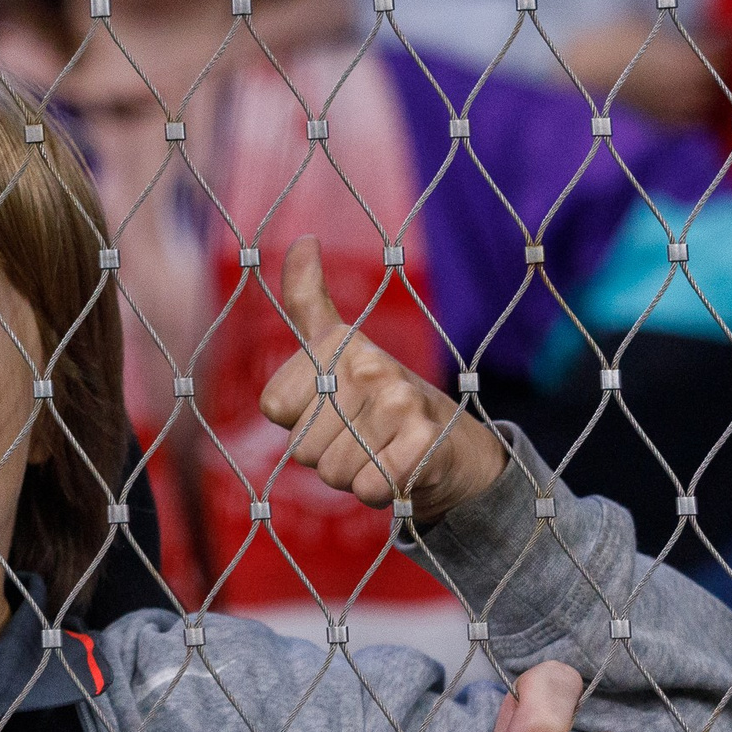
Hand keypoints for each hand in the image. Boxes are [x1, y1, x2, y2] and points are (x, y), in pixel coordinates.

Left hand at [258, 235, 507, 522]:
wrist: (456, 447)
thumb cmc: (382, 397)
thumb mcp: (337, 346)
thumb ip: (308, 298)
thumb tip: (304, 238)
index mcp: (340, 344)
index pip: (275, 405)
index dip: (298, 420)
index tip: (332, 407)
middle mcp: (370, 366)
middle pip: (302, 446)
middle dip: (327, 453)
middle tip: (362, 436)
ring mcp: (399, 402)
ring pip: (332, 471)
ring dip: (353, 473)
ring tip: (381, 450)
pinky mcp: (423, 443)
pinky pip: (368, 487)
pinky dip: (379, 492)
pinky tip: (400, 471)